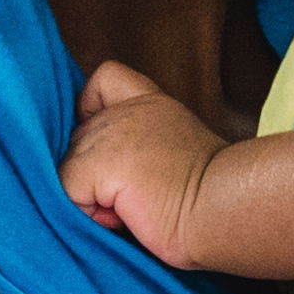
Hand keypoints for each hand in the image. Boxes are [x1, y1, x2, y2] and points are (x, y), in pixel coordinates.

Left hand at [61, 62, 222, 262]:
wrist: (227, 208)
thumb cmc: (213, 198)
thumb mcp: (178, 154)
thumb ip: (141, 145)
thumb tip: (107, 177)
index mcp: (151, 105)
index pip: (106, 78)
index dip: (92, 108)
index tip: (111, 146)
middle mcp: (127, 112)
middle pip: (77, 139)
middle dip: (93, 175)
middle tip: (137, 196)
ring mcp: (111, 133)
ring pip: (66, 169)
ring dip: (93, 198)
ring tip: (134, 208)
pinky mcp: (98, 163)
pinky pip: (66, 193)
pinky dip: (90, 214)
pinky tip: (126, 216)